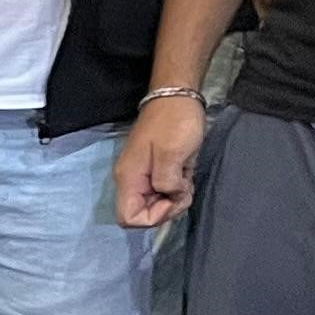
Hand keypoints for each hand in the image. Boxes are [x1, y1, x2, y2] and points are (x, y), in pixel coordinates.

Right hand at [119, 94, 205, 227]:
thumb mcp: (172, 153)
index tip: (172, 198)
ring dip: (173, 198)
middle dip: (167, 208)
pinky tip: (185, 174)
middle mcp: (131, 179)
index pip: (128, 217)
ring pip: (153, 203)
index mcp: (129, 177)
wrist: (175, 96)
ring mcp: (142, 174)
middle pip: (141, 213)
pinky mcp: (154, 169)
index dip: (153, 216)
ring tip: (187, 179)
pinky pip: (161, 191)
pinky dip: (176, 188)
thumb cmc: (174, 122)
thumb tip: (169, 195)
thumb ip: (167, 181)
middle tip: (185, 190)